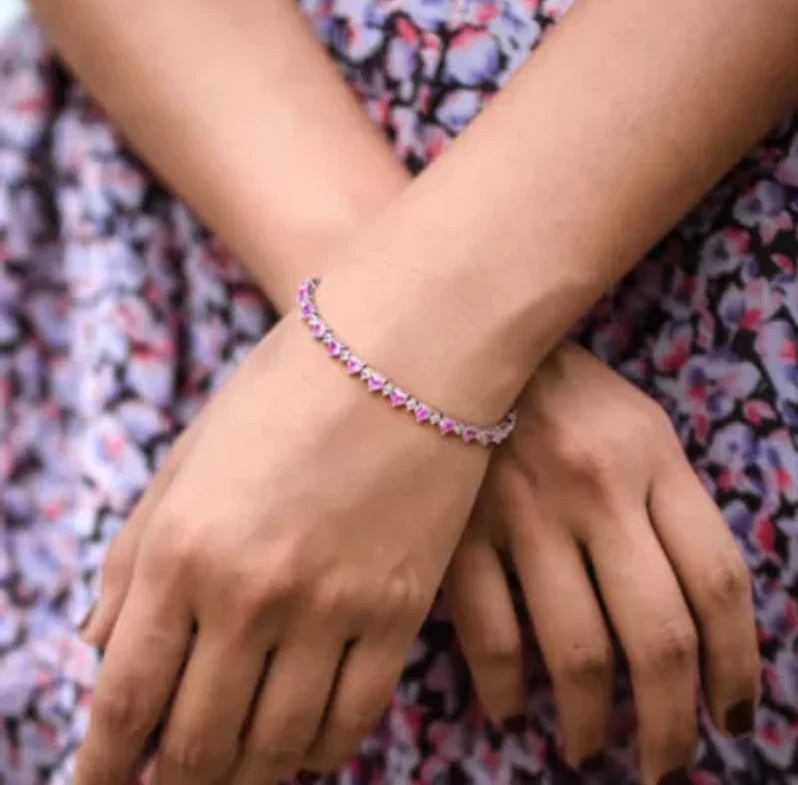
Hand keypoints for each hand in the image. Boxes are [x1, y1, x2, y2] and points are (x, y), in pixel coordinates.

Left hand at [75, 313, 488, 784]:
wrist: (407, 350)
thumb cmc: (288, 388)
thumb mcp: (191, 454)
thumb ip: (134, 554)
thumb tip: (96, 645)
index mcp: (182, 549)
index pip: (128, 697)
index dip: (106, 764)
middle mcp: (249, 594)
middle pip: (198, 742)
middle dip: (175, 781)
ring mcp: (331, 608)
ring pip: (277, 746)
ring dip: (246, 777)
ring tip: (234, 775)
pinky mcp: (399, 610)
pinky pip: (354, 715)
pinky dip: (323, 748)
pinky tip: (308, 746)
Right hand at [444, 344, 759, 784]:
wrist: (467, 347)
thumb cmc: (567, 393)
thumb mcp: (641, 428)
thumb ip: (673, 509)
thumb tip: (692, 618)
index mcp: (652, 458)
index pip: (718, 582)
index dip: (738, 667)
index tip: (732, 716)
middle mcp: (595, 490)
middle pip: (657, 635)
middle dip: (669, 723)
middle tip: (665, 763)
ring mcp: (522, 511)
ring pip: (574, 647)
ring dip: (589, 720)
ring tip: (590, 748)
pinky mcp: (458, 528)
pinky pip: (488, 629)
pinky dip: (503, 686)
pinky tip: (512, 707)